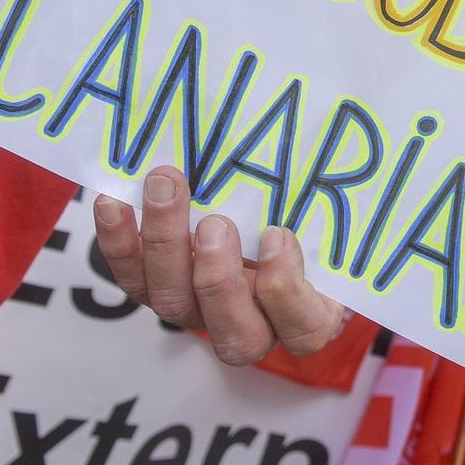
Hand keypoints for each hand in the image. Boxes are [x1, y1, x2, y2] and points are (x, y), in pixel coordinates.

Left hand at [94, 167, 342, 364]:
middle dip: (217, 278)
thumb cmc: (313, 215)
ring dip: (165, 245)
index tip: (278, 237)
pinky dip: (118, 243)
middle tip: (214, 223)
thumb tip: (350, 133)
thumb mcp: (332, 213)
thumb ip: (333, 200)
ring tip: (166, 185)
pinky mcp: (157, 289)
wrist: (262, 213)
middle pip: (231, 331)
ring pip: (174, 304)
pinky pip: (131, 279)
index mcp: (306, 314)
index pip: (301, 328)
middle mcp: (251, 326)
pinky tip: (113, 203)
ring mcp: (199, 312)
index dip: (285, 292)